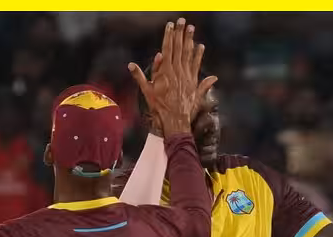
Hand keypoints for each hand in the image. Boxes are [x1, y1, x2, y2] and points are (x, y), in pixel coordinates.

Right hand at [128, 18, 217, 137]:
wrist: (175, 120)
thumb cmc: (159, 107)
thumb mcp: (147, 91)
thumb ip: (140, 76)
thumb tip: (131, 65)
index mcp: (165, 71)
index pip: (167, 49)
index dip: (169, 36)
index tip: (170, 25)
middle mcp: (177, 71)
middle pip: (179, 48)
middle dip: (180, 33)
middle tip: (182, 21)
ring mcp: (187, 76)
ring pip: (188, 54)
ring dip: (190, 40)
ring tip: (191, 28)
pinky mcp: (194, 83)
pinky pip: (197, 66)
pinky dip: (199, 56)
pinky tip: (201, 46)